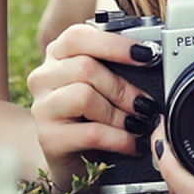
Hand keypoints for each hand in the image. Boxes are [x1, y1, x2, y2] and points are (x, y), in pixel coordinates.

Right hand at [27, 24, 162, 191]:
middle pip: (85, 68)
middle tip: (146, 103)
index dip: (115, 44)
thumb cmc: (90, 113)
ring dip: (120, 114)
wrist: (69, 157)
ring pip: (84, 97)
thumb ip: (115, 65)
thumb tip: (151, 55)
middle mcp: (43, 77)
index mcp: (57, 54)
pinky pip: (91, 133)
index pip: (79, 36)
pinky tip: (132, 144)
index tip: (147, 55)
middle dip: (123, 87)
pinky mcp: (48, 138)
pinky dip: (119, 138)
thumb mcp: (100, 83)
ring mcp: (42, 108)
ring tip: (137, 125)